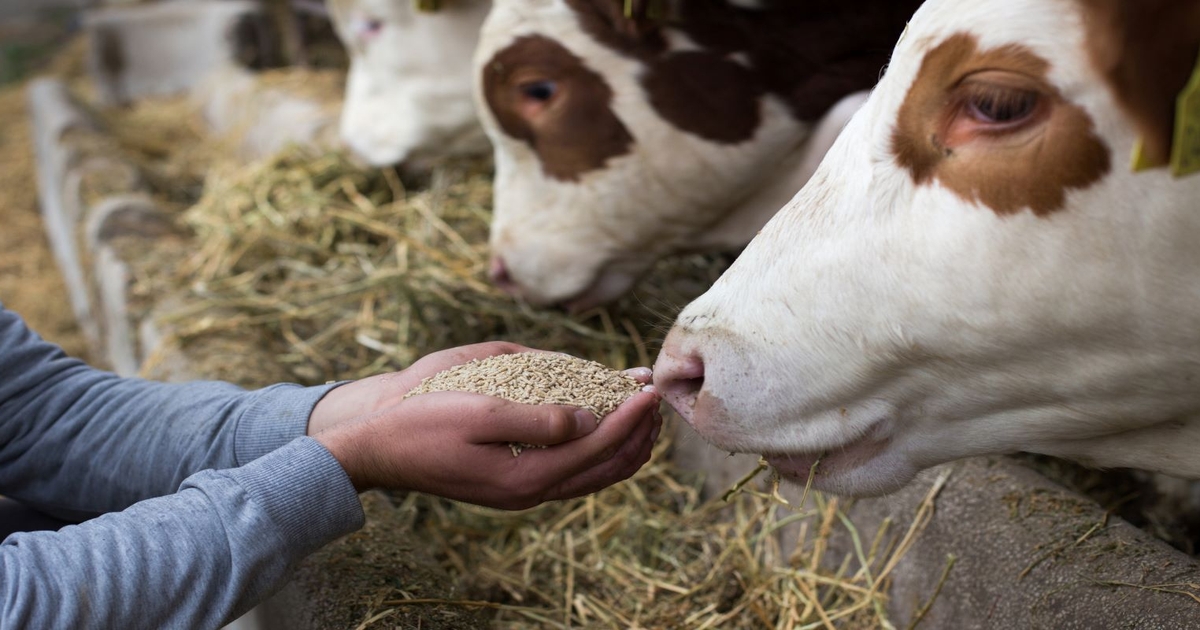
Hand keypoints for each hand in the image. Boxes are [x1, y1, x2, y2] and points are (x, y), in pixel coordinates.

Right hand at [309, 344, 661, 509]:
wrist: (379, 448)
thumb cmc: (423, 422)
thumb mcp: (480, 411)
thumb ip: (539, 418)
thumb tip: (591, 421)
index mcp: (527, 475)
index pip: (598, 446)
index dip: (629, 417)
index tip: (649, 388)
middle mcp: (532, 490)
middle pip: (606, 468)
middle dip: (638, 434)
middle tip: (656, 398)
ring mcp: (523, 490)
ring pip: (593, 474)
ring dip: (623, 444)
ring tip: (641, 412)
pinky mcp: (514, 482)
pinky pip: (571, 471)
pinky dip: (598, 450)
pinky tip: (602, 426)